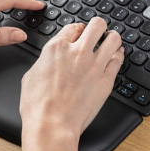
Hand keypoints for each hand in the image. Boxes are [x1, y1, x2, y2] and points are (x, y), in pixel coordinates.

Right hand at [19, 17, 123, 150]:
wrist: (52, 125)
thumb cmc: (38, 106)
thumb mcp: (31, 75)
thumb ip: (45, 61)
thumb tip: (50, 60)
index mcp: (57, 48)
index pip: (74, 27)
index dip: (78, 29)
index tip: (80, 33)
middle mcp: (78, 52)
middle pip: (97, 25)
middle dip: (98, 26)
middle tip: (99, 31)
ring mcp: (94, 65)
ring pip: (113, 39)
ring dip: (112, 38)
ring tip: (111, 41)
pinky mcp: (106, 80)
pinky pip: (118, 59)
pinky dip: (118, 55)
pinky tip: (117, 55)